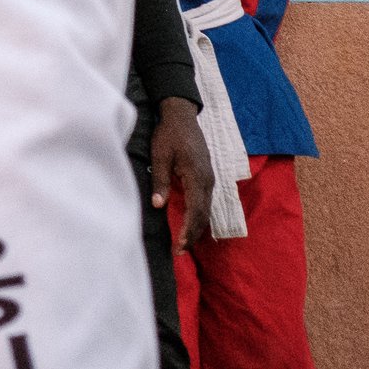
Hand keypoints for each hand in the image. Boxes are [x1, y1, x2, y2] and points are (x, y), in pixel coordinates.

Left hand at [150, 96, 215, 249]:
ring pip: (206, 209)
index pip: (196, 210)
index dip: (189, 230)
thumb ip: (161, 181)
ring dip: (196, 227)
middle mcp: (208, 181)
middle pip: (204, 214)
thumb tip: (158, 206)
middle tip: (180, 252)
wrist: (182, 116)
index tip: (181, 246)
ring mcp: (209, 179)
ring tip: (183, 243)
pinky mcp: (206, 177)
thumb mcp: (160, 156)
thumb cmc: (169, 134)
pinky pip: (205, 201)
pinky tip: (189, 223)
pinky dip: (198, 216)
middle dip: (193, 234)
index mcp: (197, 176)